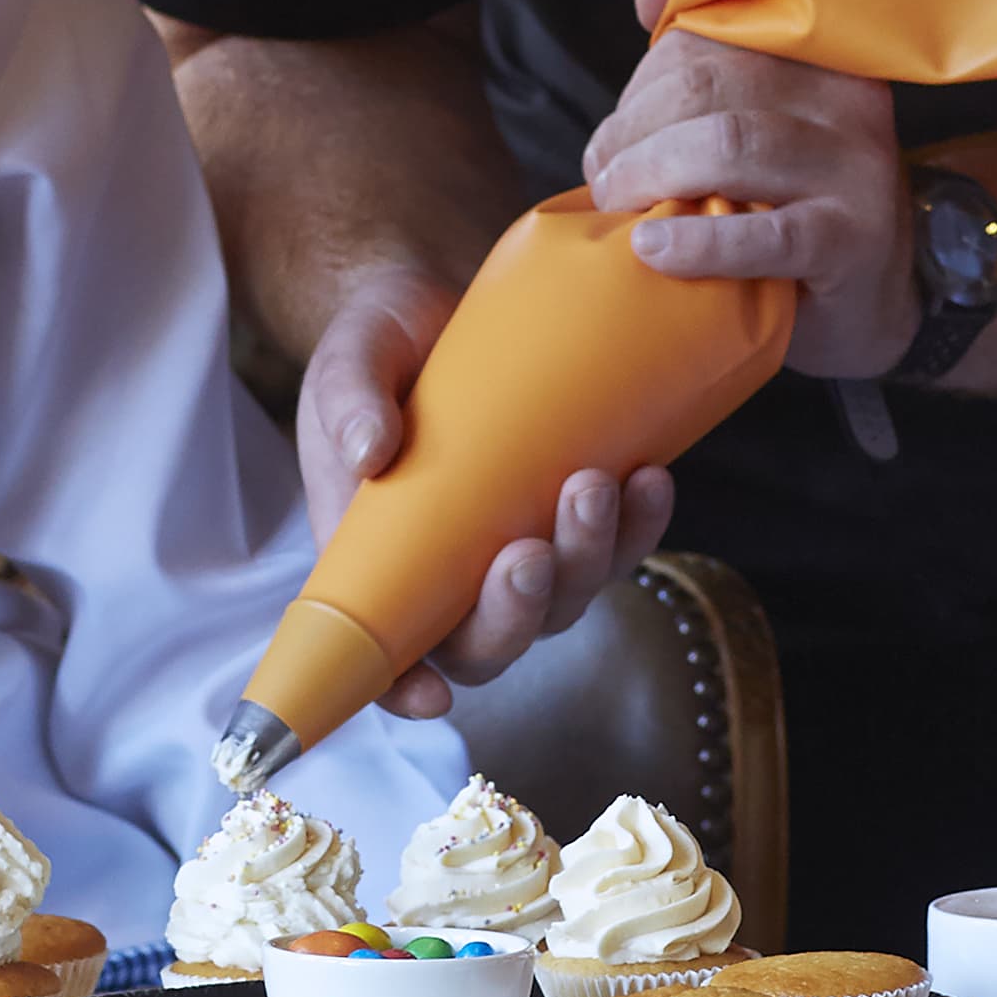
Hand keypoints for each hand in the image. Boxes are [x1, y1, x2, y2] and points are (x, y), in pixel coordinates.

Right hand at [288, 276, 675, 716]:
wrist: (442, 300)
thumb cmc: (380, 346)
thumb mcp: (349, 359)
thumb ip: (348, 400)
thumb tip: (368, 450)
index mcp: (382, 559)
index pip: (390, 652)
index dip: (405, 691)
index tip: (432, 696)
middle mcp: (456, 570)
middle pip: (491, 642)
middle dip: (516, 613)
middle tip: (527, 551)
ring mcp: (523, 540)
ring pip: (566, 596)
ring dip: (585, 557)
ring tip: (591, 485)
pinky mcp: (578, 505)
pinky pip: (621, 541)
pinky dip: (640, 523)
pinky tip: (648, 479)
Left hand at [583, 0, 918, 380]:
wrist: (868, 298)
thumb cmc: (791, 199)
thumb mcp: (758, 114)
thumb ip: (707, 47)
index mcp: (818, 52)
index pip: (710, 29)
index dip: (647, 74)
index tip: (619, 128)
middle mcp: (844, 97)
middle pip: (704, 81)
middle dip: (633, 127)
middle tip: (605, 175)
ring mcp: (853, 167)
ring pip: (726, 143)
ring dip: (648, 172)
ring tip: (617, 203)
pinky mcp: (849, 240)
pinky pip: (764, 234)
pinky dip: (697, 242)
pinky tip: (653, 248)